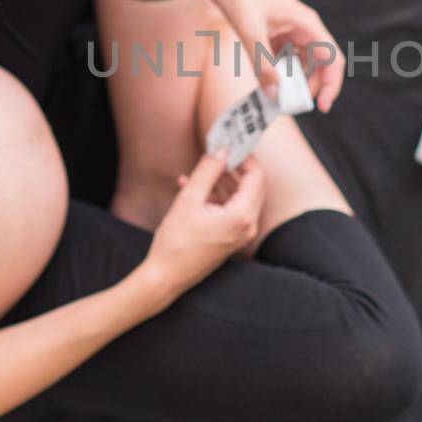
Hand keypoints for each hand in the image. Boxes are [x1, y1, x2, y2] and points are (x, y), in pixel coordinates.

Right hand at [137, 152, 264, 300]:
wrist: (166, 277)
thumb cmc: (175, 242)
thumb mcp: (188, 199)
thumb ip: (207, 171)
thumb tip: (221, 150)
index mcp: (241, 216)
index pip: (256, 176)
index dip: (245, 157)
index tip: (231, 144)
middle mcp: (248, 226)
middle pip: (252, 186)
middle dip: (235, 167)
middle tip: (219, 152)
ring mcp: (241, 235)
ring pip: (241, 198)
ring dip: (224, 181)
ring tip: (202, 169)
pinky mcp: (232, 239)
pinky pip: (232, 211)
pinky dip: (218, 197)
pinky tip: (193, 187)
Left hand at [202, 0, 345, 110]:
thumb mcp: (249, 31)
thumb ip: (262, 64)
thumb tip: (274, 95)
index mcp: (306, 24)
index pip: (332, 59)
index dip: (331, 84)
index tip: (320, 107)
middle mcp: (303, 27)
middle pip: (319, 64)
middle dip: (309, 86)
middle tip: (291, 105)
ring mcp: (290, 29)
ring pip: (301, 62)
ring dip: (293, 81)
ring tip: (277, 96)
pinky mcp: (275, 32)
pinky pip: (284, 57)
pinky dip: (279, 72)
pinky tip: (266, 81)